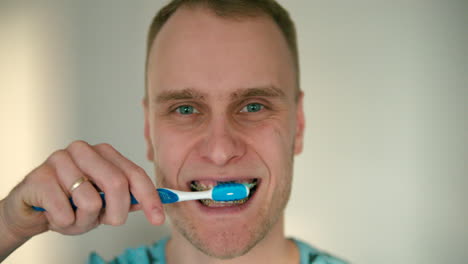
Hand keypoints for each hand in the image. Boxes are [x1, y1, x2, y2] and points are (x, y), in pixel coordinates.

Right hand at [0, 140, 163, 241]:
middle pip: (117, 184)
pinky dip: (64, 222)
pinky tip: (55, 214)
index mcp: (104, 153)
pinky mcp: (39, 176)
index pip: (135, 174)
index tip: (158, 218)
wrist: (32, 208)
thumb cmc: (71, 203)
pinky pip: (64, 212)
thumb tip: (157, 205)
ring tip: (72, 214)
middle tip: (104, 221)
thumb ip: (128, 200)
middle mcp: (84, 150)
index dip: (150, 197)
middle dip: (116, 213)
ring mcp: (60, 160)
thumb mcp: (104, 203)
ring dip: (84, 220)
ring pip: (90, 201)